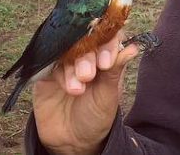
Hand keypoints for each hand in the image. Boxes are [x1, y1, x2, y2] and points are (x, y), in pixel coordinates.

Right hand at [32, 29, 139, 154]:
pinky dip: (58, 73)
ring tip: (77, 89)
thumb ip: (115, 70)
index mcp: (105, 58)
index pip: (107, 37)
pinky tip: (65, 85)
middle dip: (86, 57)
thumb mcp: (109, 95)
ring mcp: (64, 64)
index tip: (106, 62)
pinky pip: (49, 63)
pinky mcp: (47, 74)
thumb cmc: (95, 117)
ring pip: (66, 52)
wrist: (73, 142)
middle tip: (88, 76)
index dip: (106, 44)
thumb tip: (133, 47)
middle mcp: (85, 57)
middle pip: (84, 42)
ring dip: (72, 68)